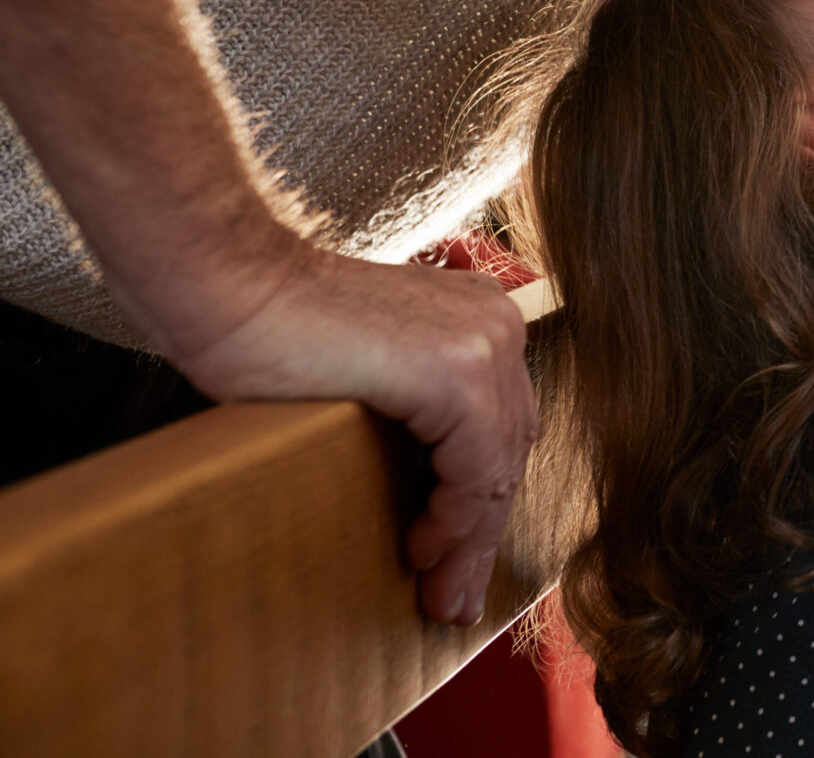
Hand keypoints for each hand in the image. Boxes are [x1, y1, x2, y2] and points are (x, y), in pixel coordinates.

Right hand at [174, 244, 536, 625]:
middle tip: (456, 598)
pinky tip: (424, 548)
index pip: (502, 430)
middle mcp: (497, 326)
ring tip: (441, 594)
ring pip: (497, 466)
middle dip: (482, 533)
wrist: (232, 289)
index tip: (460, 563)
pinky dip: (452, 517)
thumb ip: (416, 411)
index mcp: (481, 321)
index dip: (485, 502)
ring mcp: (483, 344)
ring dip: (468, 541)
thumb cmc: (276, 333)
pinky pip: (474, 466)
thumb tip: (434, 498)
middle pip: (508, 451)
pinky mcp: (455, 371)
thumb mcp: (372, 373)